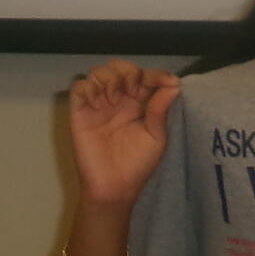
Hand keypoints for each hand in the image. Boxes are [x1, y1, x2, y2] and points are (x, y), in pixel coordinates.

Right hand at [66, 60, 180, 207]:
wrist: (115, 188)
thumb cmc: (138, 164)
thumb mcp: (156, 137)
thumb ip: (160, 109)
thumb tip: (174, 83)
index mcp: (139, 103)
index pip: (145, 76)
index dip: (156, 74)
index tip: (168, 82)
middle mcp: (118, 99)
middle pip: (119, 67)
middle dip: (129, 72)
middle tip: (133, 91)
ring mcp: (97, 104)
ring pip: (98, 72)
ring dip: (109, 78)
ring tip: (113, 98)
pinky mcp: (79, 113)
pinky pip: (79, 88)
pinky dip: (89, 87)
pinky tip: (99, 103)